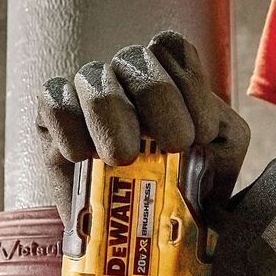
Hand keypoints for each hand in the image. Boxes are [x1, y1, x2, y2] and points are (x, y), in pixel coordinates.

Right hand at [36, 30, 249, 196]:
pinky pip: (56, 103)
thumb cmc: (181, 184)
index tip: (201, 134)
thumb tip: (211, 134)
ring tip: (125, 158)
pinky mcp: (50, 113)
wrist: (136, 227)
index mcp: (166, 72)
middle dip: (161, 104)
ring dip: (115, 123)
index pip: (172, 47)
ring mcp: (86, 90)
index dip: (190, 85)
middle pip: (137, 59)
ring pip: (97, 81)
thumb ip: (225, 134)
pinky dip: (72, 131)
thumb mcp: (219, 157)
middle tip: (173, 146)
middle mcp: (125, 72)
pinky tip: (85, 158)